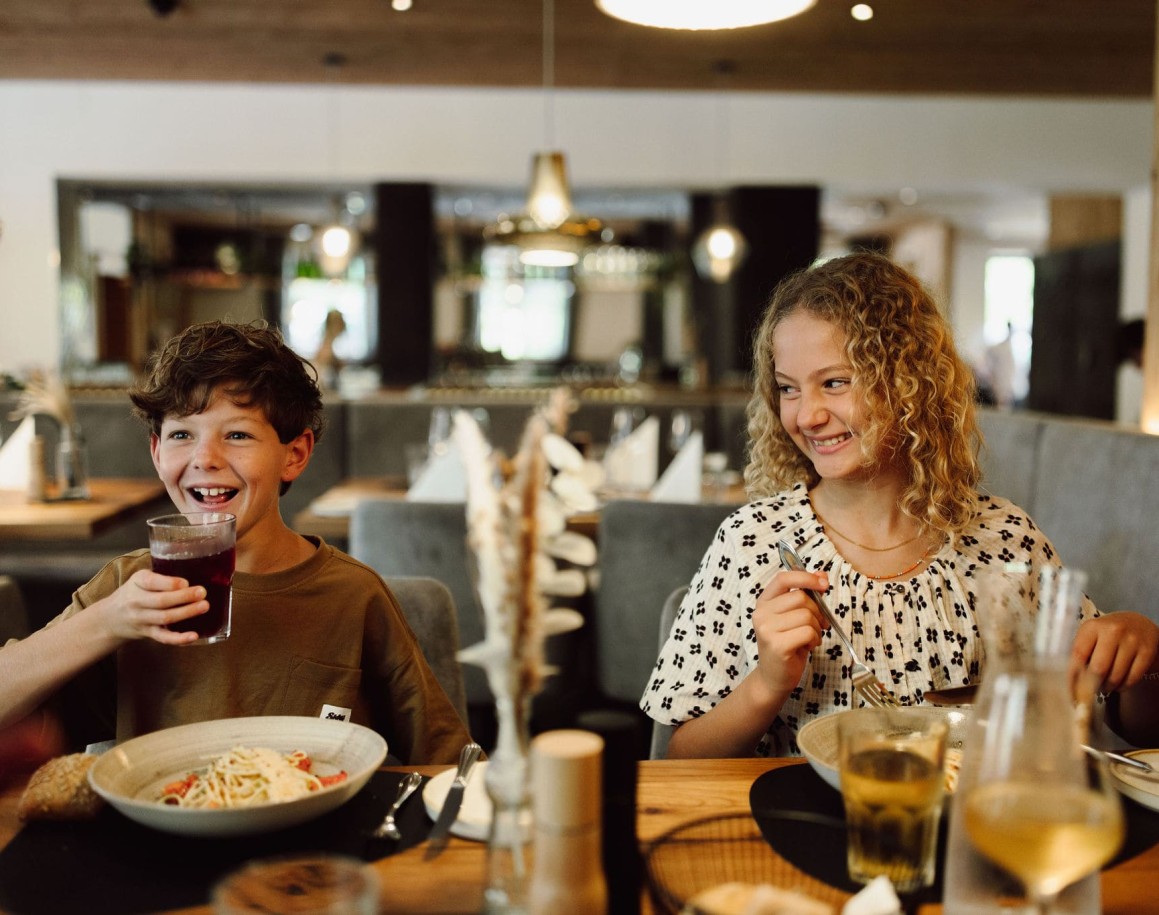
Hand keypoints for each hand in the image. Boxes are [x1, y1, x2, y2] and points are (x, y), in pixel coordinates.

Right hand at [94, 569, 209, 645]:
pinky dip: (179, 638)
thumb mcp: (141, 578)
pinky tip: (194, 636)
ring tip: (204, 607)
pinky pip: (163, 637)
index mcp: (138, 582)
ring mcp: (142, 619)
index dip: (169, 583)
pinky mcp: (148, 633)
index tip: (185, 582)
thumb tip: (196, 572)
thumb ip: (162, 577)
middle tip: (202, 592)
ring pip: (164, 617)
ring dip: (186, 613)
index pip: (151, 582)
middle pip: (161, 601)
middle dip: (183, 597)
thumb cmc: (134, 592)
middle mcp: (137, 601)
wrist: (110, 618)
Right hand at [750, 569, 830, 699]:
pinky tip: (807, 646)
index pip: (783, 579)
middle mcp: (761, 613)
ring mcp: (767, 629)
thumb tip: (822, 575)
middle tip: (817, 625)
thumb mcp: (794, 616)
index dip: (805, 577)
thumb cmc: (787, 644)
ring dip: (816, 628)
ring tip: (809, 638)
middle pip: (801, 598)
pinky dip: (815, 639)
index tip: (823, 584)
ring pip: (807, 616)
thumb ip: (806, 594)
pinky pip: (808, 632)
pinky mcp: (777, 645)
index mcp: (764, 602)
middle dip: (817, 611)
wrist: (774, 676)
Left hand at [1072, 611, 1158, 692]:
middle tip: (1090, 690)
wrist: (1138, 624)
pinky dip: (1124, 686)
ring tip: (1104, 687)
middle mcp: (1113, 631)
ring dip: (1108, 687)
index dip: (1073, 676)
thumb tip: (1071, 680)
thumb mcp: (1091, 634)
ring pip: (1116, 676)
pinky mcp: (1147, 651)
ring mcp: (1132, 641)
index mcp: (1093, 626)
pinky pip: (1133, 678)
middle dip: (1093, 685)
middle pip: (1098, 669)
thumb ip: (1080, 652)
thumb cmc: (1108, 634)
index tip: (1070, 690)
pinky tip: (1119, 685)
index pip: (1079, 654)